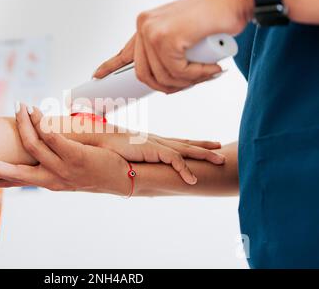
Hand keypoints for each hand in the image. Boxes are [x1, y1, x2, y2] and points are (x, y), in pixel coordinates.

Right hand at [0, 105, 132, 195]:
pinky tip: (36, 110)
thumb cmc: (95, 170)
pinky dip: (40, 121)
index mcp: (47, 182)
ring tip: (19, 107)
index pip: (13, 182)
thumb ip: (52, 161)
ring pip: (32, 146)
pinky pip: (52, 137)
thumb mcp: (69, 170)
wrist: (125, 178)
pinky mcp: (77, 157)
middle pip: (12, 173)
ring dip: (22, 124)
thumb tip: (39, 142)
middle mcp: (51, 180)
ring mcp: (64, 170)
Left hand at [93, 0, 253, 93]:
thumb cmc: (214, 18)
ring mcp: (152, 31)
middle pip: (145, 76)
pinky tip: (211, 67)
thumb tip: (161, 81)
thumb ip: (168, 55)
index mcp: (146, 25)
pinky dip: (197, 75)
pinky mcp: (166, 37)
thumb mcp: (184, 38)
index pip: (124, 53)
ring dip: (189, 81)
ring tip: (209, 70)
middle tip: (194, 81)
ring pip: (163, 77)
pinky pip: (178, 72)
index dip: (110, 66)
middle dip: (170, 86)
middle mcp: (144, 26)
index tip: (97, 76)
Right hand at [95, 131, 224, 184]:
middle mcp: (157, 141)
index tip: (208, 144)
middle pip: (186, 143)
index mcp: (153, 142)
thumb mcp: (127, 156)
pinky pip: (174, 160)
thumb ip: (135, 163)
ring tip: (219, 160)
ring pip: (186, 150)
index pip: (178, 142)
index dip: (193, 144)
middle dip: (204, 146)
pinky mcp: (153, 150)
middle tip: (221, 148)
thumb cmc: (110, 149)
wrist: (99, 140)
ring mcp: (156, 144)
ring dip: (204, 155)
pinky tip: (193, 180)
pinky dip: (185, 170)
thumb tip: (137, 176)